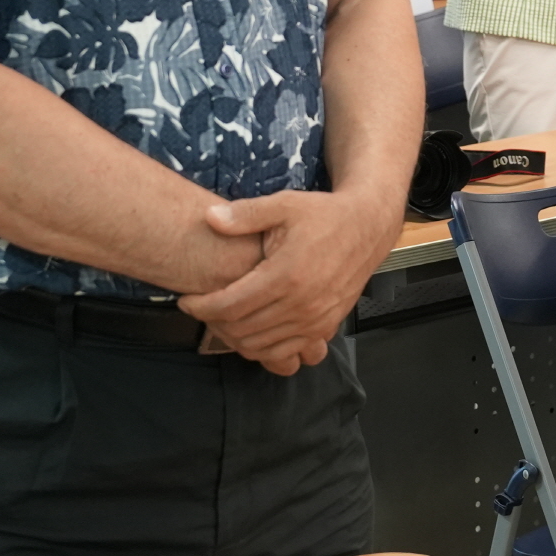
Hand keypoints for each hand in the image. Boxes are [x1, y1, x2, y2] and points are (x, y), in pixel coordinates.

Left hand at [176, 188, 397, 374]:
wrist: (368, 226)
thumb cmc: (325, 215)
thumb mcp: (285, 204)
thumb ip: (245, 214)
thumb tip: (209, 217)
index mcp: (286, 275)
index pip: (229, 306)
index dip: (200, 307)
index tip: (187, 300)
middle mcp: (301, 303)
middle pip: (241, 329)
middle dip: (213, 322)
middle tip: (203, 308)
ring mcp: (315, 319)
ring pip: (260, 346)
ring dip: (235, 337)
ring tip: (223, 318)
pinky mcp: (325, 326)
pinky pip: (285, 351)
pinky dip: (262, 347)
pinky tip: (251, 329)